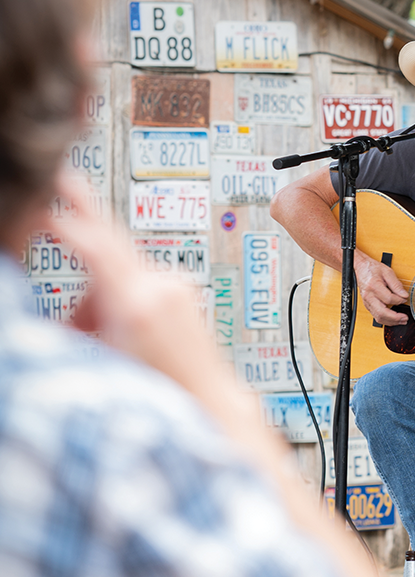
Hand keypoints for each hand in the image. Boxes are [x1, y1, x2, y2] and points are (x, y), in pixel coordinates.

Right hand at [47, 174, 221, 390]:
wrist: (207, 397)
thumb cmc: (161, 391)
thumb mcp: (106, 358)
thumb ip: (77, 327)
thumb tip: (49, 318)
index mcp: (139, 305)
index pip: (96, 249)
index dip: (67, 223)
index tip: (45, 207)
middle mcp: (162, 287)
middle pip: (111, 240)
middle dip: (84, 210)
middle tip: (62, 178)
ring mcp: (175, 287)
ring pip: (119, 269)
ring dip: (95, 291)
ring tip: (90, 333)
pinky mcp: (181, 291)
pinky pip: (137, 279)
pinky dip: (116, 295)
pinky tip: (112, 327)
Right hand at [355, 253, 408, 325]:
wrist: (361, 268)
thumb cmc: (373, 269)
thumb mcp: (387, 272)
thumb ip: (396, 284)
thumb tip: (404, 295)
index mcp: (374, 286)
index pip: (389, 299)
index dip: (399, 300)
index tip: (405, 299)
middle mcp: (369, 296)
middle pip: (382, 313)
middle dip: (395, 318)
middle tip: (405, 318)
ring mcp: (367, 302)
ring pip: (379, 317)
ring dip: (391, 321)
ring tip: (401, 321)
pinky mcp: (367, 305)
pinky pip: (376, 316)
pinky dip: (386, 320)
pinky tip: (394, 319)